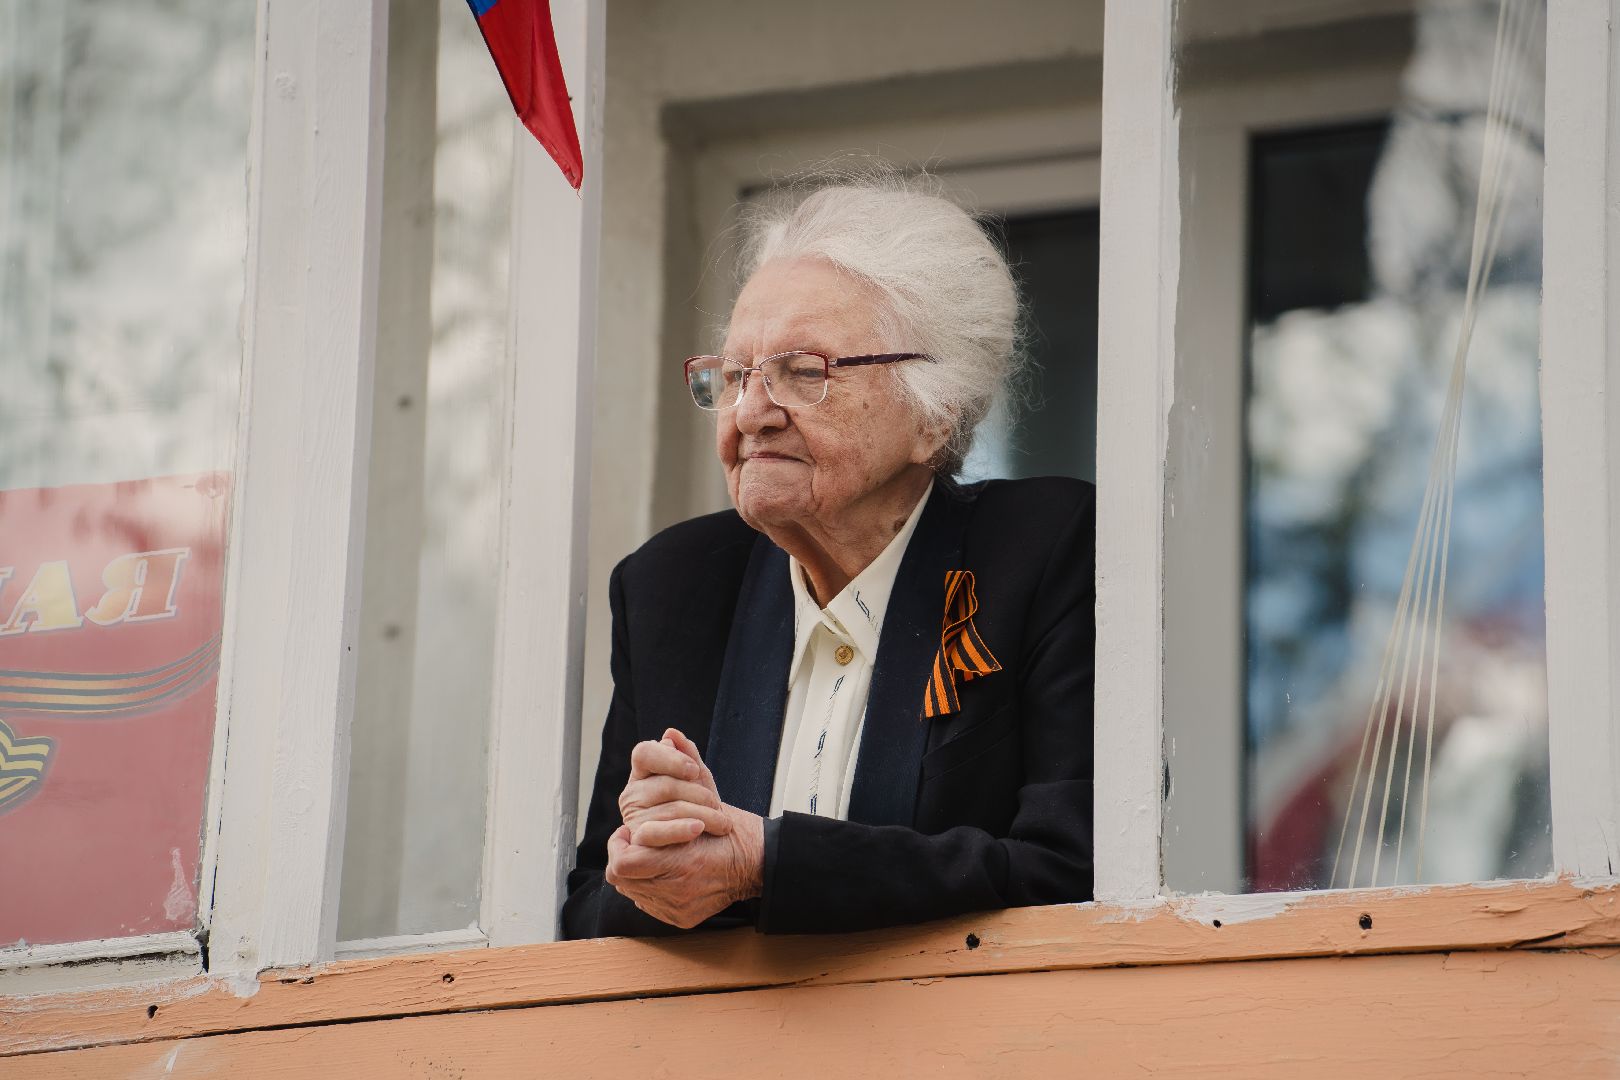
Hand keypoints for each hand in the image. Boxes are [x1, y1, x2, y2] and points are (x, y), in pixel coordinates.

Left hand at [604, 803, 764, 928]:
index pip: (622, 864)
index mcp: (680, 863)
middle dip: (623, 858)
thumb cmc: (729, 831)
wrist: (758, 862)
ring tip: (650, 856)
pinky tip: (663, 873)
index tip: (628, 832)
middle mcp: (676, 891)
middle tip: (633, 843)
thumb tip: (643, 800)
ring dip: (635, 873)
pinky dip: (650, 887)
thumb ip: (663, 812)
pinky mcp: (681, 918)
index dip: (618, 846)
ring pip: (632, 892)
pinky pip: (649, 904)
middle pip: (621, 881)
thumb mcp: (698, 809)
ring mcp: (677, 908)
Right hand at [617, 728, 731, 846]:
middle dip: (699, 795)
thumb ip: (687, 755)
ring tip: (721, 824)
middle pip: (664, 784)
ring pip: (669, 809)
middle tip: (718, 806)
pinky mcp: (638, 847)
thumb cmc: (704, 808)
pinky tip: (698, 828)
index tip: (694, 771)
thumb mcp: (700, 779)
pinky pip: (656, 833)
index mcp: (643, 773)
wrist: (715, 846)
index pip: (644, 753)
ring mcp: (633, 821)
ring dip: (704, 815)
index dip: (669, 759)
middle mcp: (632, 795)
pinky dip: (679, 830)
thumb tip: (670, 734)